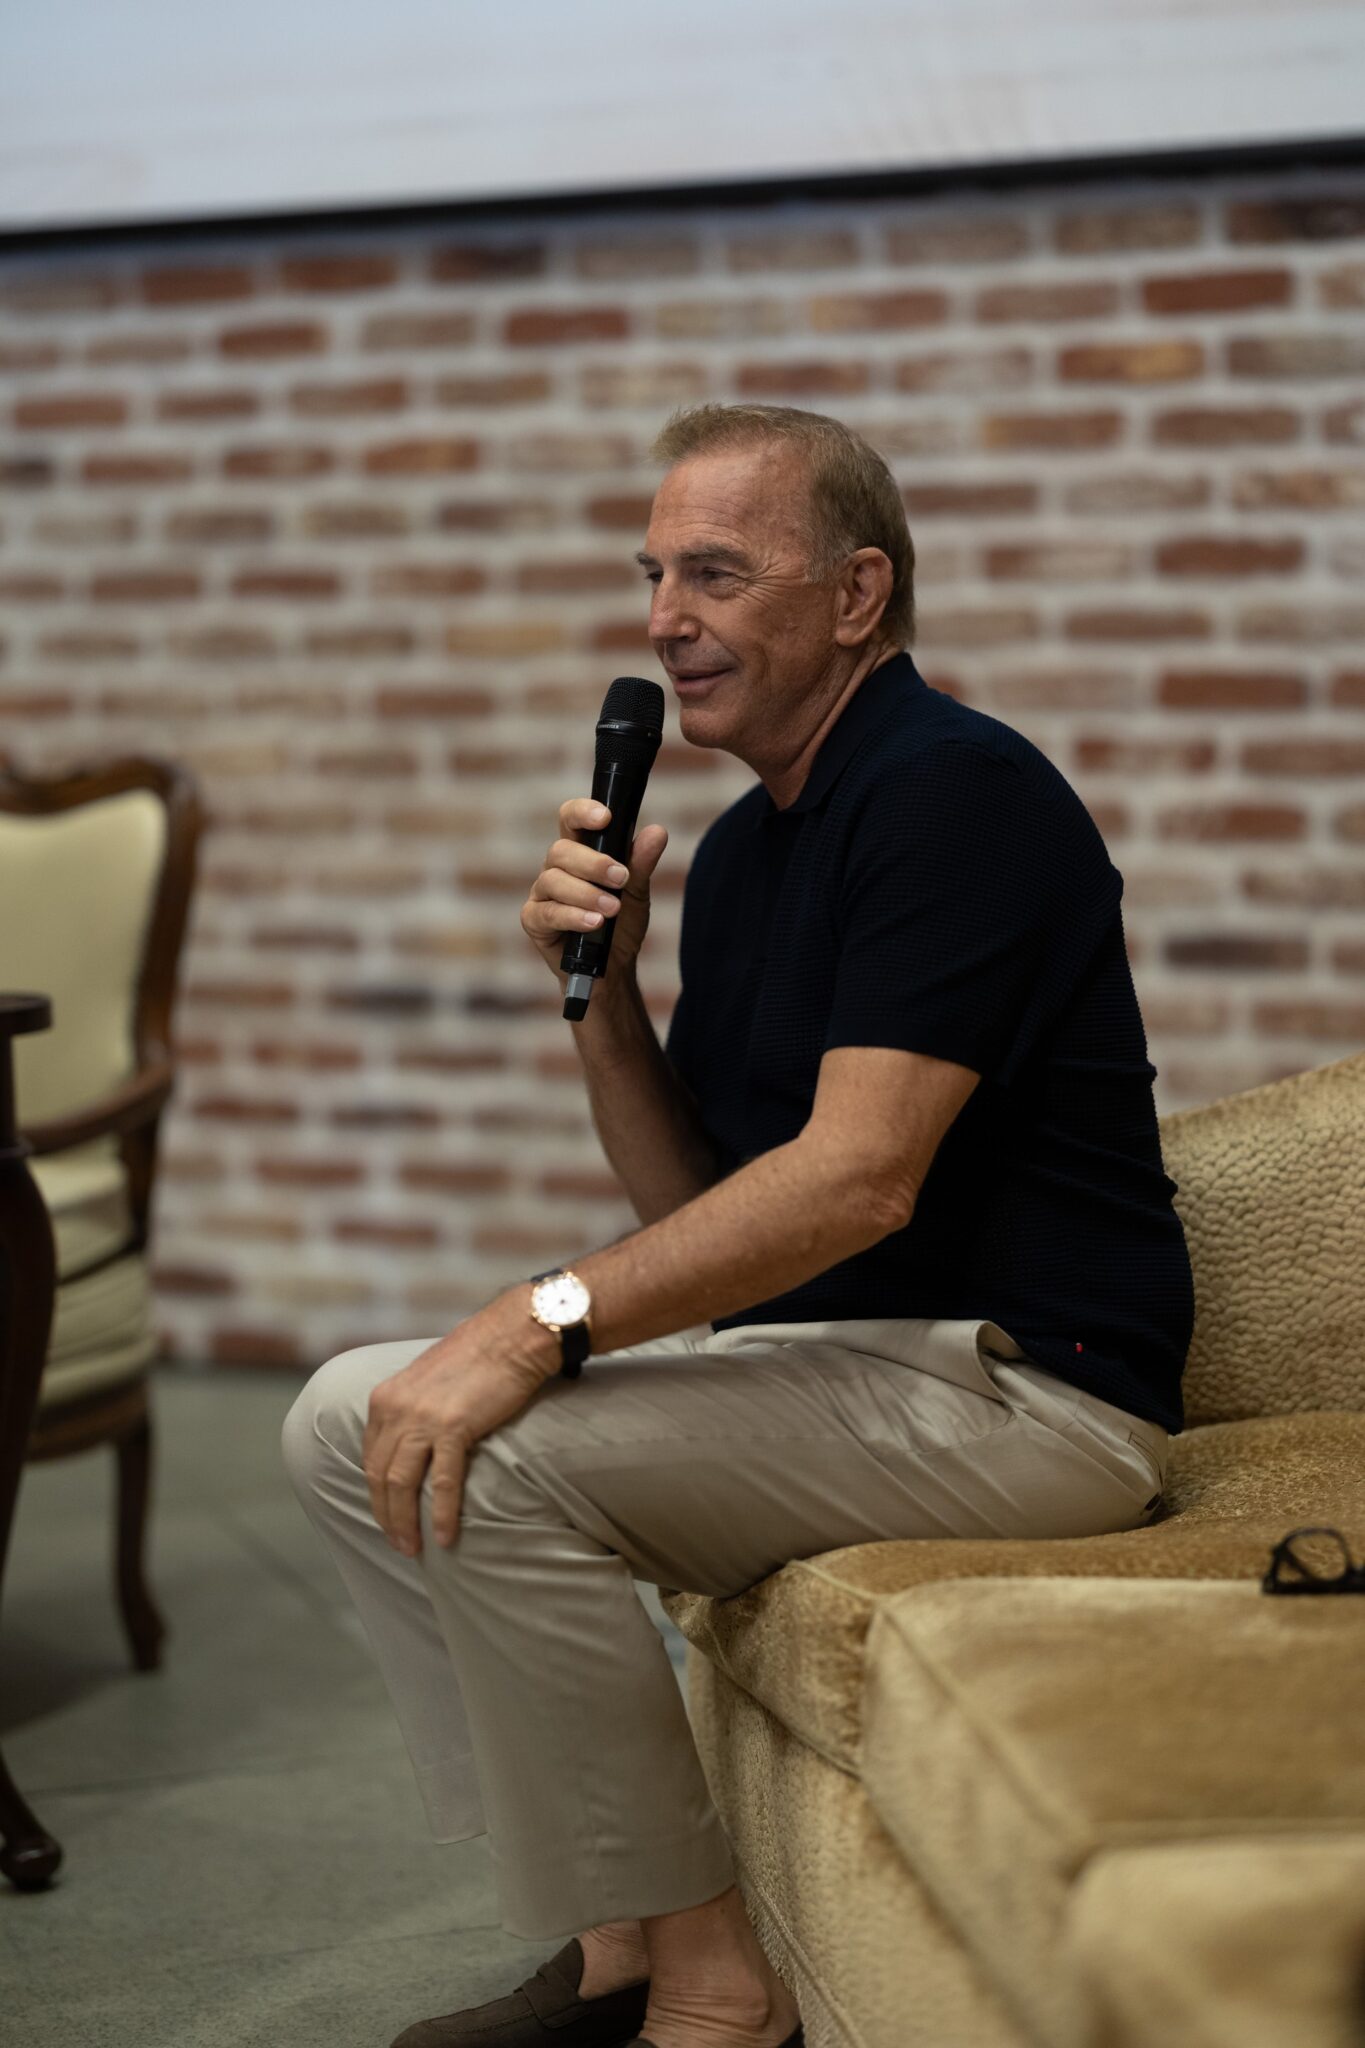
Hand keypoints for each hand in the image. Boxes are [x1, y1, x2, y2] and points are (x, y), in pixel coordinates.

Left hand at [362, 1293, 556, 1554]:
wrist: (512, 1335)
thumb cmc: (479, 1356)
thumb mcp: (429, 1379)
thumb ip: (414, 1409)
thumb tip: (418, 1443)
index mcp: (386, 1398)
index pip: (370, 1457)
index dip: (377, 1493)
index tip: (389, 1516)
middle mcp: (395, 1408)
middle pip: (379, 1475)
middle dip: (385, 1515)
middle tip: (399, 1544)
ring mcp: (422, 1417)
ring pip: (400, 1484)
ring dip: (404, 1522)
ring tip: (413, 1548)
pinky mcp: (453, 1426)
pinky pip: (441, 1481)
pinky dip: (441, 1513)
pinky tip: (445, 1536)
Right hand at [521, 795, 668, 993]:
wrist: (612, 968)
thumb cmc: (619, 924)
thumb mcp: (636, 892)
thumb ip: (641, 863)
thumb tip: (657, 832)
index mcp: (578, 852)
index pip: (570, 819)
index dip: (582, 812)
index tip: (605, 817)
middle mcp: (556, 868)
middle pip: (561, 850)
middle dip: (594, 863)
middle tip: (622, 878)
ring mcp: (542, 894)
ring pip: (553, 880)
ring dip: (586, 893)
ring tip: (612, 909)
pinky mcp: (534, 920)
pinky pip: (547, 912)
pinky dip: (573, 916)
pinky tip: (594, 923)